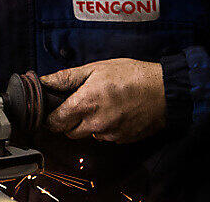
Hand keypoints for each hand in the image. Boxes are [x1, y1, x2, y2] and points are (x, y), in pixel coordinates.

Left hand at [41, 58, 164, 143]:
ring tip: (101, 105)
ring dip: (88, 124)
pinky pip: (105, 137)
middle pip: (69, 132)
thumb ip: (66, 78)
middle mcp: (96, 124)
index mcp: (85, 104)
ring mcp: (110, 134)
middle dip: (69, 121)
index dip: (51, 117)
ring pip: (88, 135)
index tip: (54, 110)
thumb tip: (43, 81)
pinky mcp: (122, 139)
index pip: (55, 123)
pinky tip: (114, 112)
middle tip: (78, 104)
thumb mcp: (95, 69)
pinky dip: (105, 128)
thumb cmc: (131, 76)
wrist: (166, 91)